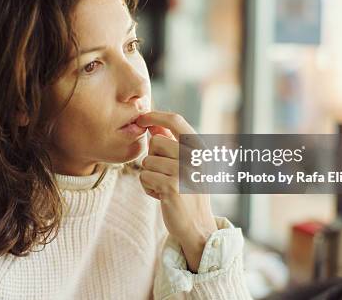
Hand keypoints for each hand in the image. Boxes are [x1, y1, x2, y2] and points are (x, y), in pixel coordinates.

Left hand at [136, 111, 216, 272]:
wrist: (198, 226)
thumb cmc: (189, 192)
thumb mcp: (185, 165)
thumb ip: (171, 144)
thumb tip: (152, 125)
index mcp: (200, 148)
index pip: (176, 120)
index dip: (155, 116)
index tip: (141, 118)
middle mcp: (195, 156)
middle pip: (155, 142)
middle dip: (153, 158)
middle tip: (164, 174)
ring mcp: (184, 171)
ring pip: (147, 161)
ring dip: (150, 176)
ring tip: (165, 187)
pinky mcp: (171, 187)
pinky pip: (144, 177)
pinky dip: (148, 188)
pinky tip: (162, 197)